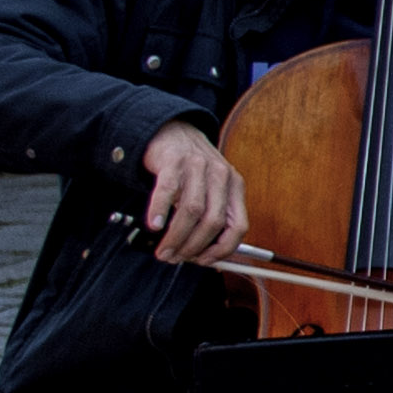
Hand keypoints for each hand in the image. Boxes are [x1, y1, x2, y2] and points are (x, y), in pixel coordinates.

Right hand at [138, 120, 249, 272]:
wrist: (173, 131)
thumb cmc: (192, 168)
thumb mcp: (212, 188)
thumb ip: (213, 215)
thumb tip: (207, 256)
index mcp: (235, 186)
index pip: (239, 226)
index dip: (223, 249)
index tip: (205, 261)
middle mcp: (221, 176)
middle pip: (213, 222)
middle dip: (193, 247)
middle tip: (175, 258)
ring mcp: (198, 167)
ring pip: (192, 210)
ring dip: (176, 237)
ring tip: (163, 251)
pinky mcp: (173, 161)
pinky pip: (168, 190)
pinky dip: (160, 211)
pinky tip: (154, 226)